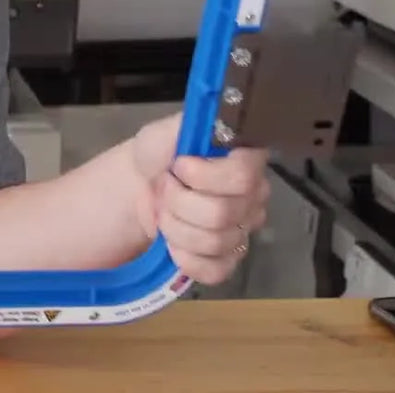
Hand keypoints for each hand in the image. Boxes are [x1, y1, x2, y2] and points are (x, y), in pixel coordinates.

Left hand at [130, 112, 269, 284]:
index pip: (243, 177)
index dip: (203, 176)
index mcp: (247, 161)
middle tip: (166, 188)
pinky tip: (174, 243)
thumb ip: (190, 126)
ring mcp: (244, 230)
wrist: (139, 185)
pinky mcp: (228, 260)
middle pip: (222, 214)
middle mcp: (254, 196)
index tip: (179, 166)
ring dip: (176, 227)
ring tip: (166, 211)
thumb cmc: (159, 154)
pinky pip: (215, 270)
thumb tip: (212, 124)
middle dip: (179, 202)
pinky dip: (185, 258)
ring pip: (215, 242)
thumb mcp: (167, 130)